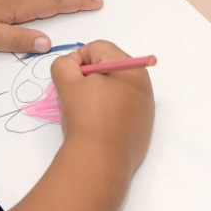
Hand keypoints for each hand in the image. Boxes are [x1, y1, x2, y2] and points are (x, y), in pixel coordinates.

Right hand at [52, 39, 154, 170]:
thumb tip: (72, 65)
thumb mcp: (66, 83)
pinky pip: (124, 109)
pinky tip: (99, 127)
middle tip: (76, 97)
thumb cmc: (85, 118)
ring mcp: (146, 107)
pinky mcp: (144, 127)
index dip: (77, 61)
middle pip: (109, 68)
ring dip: (99, 95)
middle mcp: (143, 83)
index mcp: (129, 67)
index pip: (98, 48)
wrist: (100, 162)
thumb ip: (64, 64)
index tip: (69, 81)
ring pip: (117, 89)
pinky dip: (110, 112)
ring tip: (87, 113)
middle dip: (90, 78)